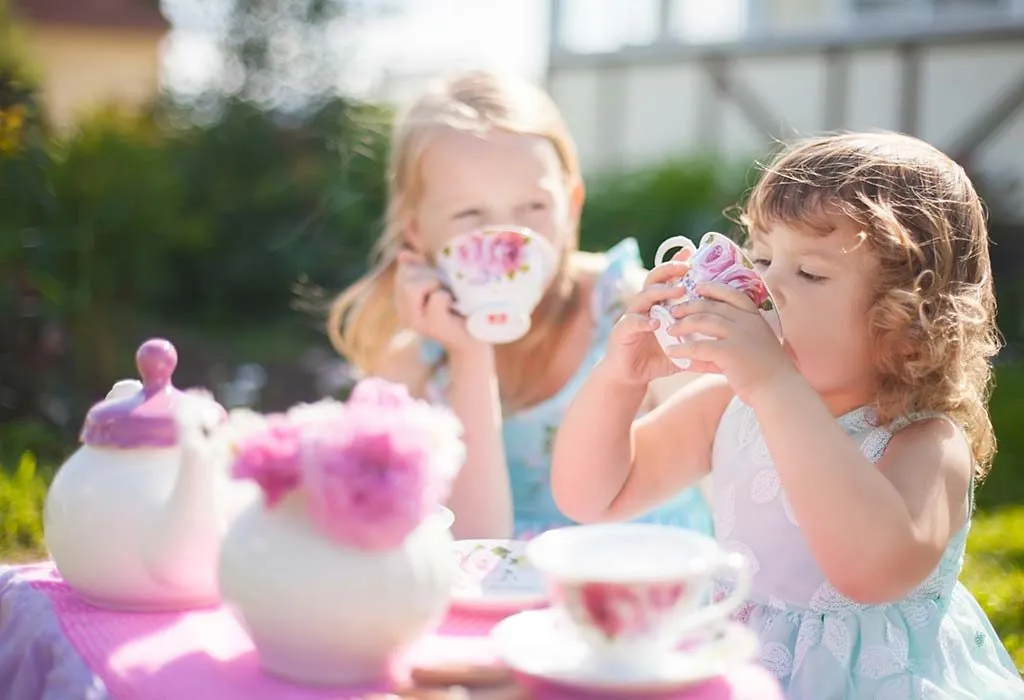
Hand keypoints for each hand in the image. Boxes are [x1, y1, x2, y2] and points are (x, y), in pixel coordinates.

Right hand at [394, 249, 487, 357]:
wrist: (474, 338)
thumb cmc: (458, 308)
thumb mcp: (438, 284)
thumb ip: (420, 268)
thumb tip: (401, 254)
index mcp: (402, 302)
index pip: (404, 271)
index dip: (423, 267)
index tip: (438, 278)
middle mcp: (404, 314)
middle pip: (406, 277)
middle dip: (429, 275)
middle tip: (445, 288)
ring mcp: (416, 322)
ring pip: (413, 287)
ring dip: (436, 284)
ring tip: (448, 296)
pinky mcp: (432, 327)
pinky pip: (436, 299)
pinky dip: (447, 297)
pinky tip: (453, 306)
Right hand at [602, 251, 693, 386]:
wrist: (630, 377)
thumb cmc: (656, 358)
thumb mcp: (682, 347)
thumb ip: (699, 340)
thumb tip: (728, 343)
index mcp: (658, 305)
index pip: (667, 279)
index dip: (677, 264)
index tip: (692, 253)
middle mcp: (643, 306)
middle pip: (653, 279)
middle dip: (669, 270)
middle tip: (686, 267)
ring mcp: (631, 317)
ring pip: (643, 297)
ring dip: (660, 292)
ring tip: (678, 291)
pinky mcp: (621, 332)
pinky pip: (632, 322)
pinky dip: (644, 321)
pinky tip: (655, 323)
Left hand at [665, 281, 798, 401]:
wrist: (779, 389)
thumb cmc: (766, 374)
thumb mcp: (749, 352)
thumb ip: (723, 350)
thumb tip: (695, 359)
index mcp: (754, 318)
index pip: (732, 294)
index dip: (714, 289)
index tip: (698, 286)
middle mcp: (746, 321)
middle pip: (711, 306)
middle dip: (689, 306)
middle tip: (674, 311)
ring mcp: (738, 334)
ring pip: (703, 320)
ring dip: (682, 324)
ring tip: (670, 330)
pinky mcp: (729, 351)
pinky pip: (698, 346)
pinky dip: (682, 349)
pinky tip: (671, 352)